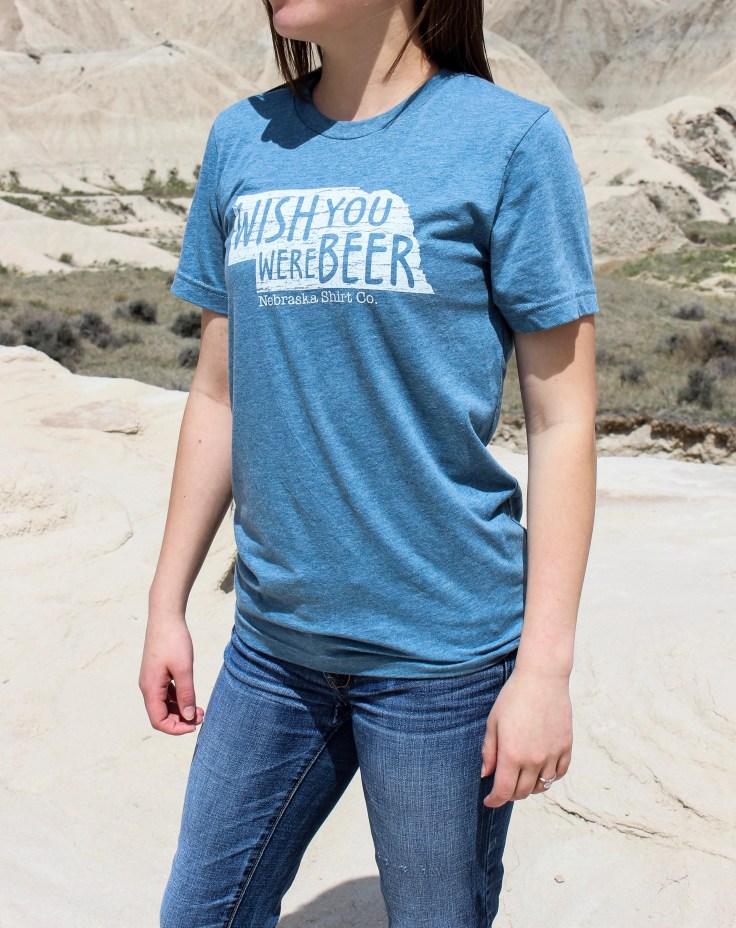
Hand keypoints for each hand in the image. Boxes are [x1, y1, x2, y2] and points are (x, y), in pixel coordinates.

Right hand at [139, 613, 204, 734]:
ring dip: (181, 710)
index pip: (158, 720)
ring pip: (164, 705)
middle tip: (202, 717)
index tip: (194, 725)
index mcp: (150, 688)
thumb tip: (189, 716)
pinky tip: (191, 697)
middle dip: (181, 720)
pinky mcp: (158, 673)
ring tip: (200, 710)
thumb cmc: (174, 641)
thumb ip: (186, 694)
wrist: (165, 617)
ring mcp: (152, 680)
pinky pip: (166, 694)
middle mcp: (148, 687)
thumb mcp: (184, 669)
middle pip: (161, 715)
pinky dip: (178, 699)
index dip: (176, 728)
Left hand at [480, 663, 572, 806]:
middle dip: (509, 793)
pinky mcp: (566, 747)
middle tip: (502, 786)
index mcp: (512, 754)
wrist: (542, 678)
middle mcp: (534, 760)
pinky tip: (541, 770)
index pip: (503, 792)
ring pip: (542, 786)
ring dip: (530, 787)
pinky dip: (550, 777)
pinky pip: (559, 773)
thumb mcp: (493, 722)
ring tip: (521, 778)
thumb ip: (489, 751)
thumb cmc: (513, 697)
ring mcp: (552, 755)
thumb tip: (486, 775)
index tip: (489, 801)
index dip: (494, 801)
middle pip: (522, 792)